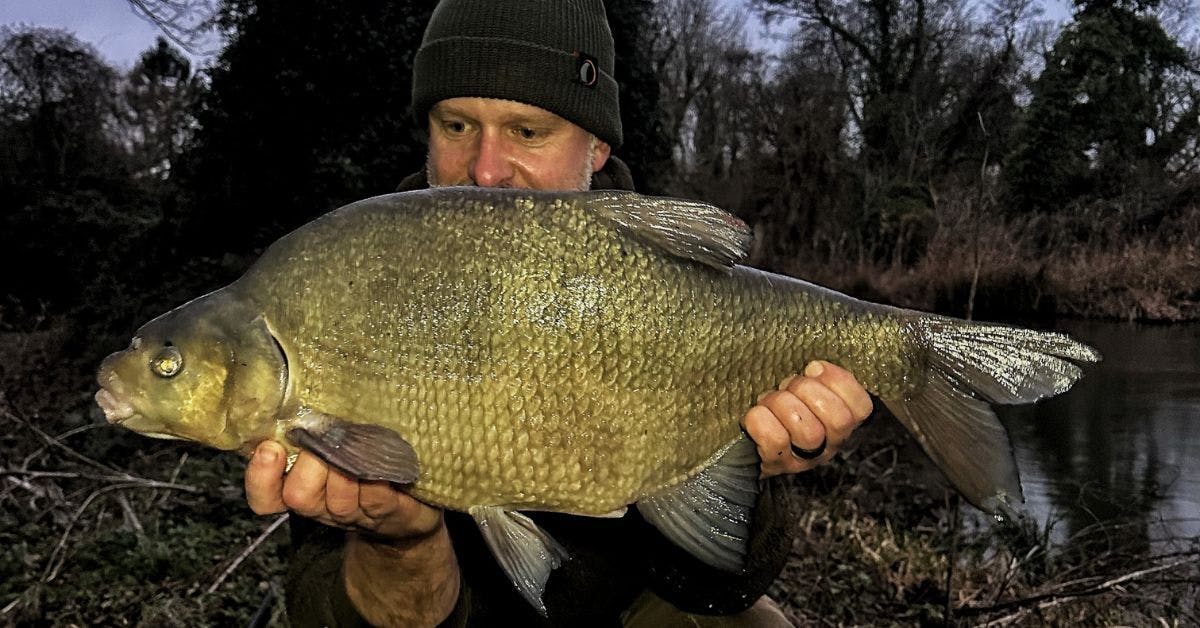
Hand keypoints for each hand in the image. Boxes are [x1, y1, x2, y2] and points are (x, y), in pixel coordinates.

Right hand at [246, 442, 460, 625]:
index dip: (261, 477)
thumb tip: (298, 404)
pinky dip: (378, 474)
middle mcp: (324, 508)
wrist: (413, 506)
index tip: (270, 448)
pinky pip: (377, 497)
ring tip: (359, 443)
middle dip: (311, 464)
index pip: (266, 498)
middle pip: (299, 496)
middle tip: (329, 441)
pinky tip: (385, 456)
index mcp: (304, 490)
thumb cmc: (367, 466)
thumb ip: (314, 432)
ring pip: (340, 499)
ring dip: (348, 467)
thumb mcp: (335, 447)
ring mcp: (357, 515)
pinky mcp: (391, 514)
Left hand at [742, 360, 872, 476]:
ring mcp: (803, 458)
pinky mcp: (776, 464)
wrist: (749, 441)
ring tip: (771, 401)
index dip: (839, 381)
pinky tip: (758, 414)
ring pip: (808, 431)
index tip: (813, 368)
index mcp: (840, 422)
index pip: (862, 407)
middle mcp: (827, 444)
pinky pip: (774, 439)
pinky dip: (761, 419)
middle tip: (790, 386)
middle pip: (839, 420)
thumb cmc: (780, 407)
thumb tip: (815, 369)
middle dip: (809, 391)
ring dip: (783, 405)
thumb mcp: (802, 388)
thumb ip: (815, 378)